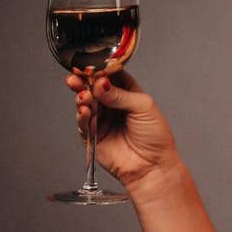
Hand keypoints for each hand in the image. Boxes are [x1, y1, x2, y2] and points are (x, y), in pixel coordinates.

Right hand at [65, 69, 180, 191]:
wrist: (152, 166)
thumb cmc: (155, 137)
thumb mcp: (143, 107)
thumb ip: (121, 94)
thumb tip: (100, 83)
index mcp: (128, 93)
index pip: (110, 75)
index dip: (99, 70)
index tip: (90, 65)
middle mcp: (113, 104)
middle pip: (93, 87)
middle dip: (83, 81)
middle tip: (76, 78)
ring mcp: (102, 119)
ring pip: (85, 102)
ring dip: (82, 97)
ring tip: (84, 96)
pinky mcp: (93, 134)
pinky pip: (83, 122)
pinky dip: (82, 115)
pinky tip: (85, 110)